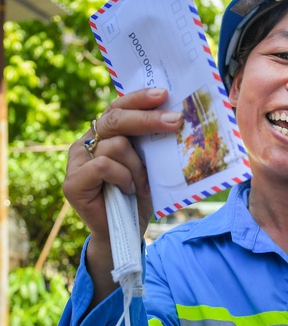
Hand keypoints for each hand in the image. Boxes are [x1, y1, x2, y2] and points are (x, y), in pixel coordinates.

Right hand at [63, 88, 182, 242]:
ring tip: (143, 183)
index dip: (139, 98)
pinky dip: (123, 177)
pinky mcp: (73, 181)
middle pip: (116, 118)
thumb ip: (150, 140)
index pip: (118, 107)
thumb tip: (174, 116)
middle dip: (148, 119)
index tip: (163, 94)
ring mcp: (77, 161)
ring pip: (115, 145)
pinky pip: (104, 166)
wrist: (126, 231)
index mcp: (104, 134)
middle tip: (175, 122)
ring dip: (137, 166)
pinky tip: (129, 189)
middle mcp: (87, 142)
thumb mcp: (149, 162)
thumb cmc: (141, 194)